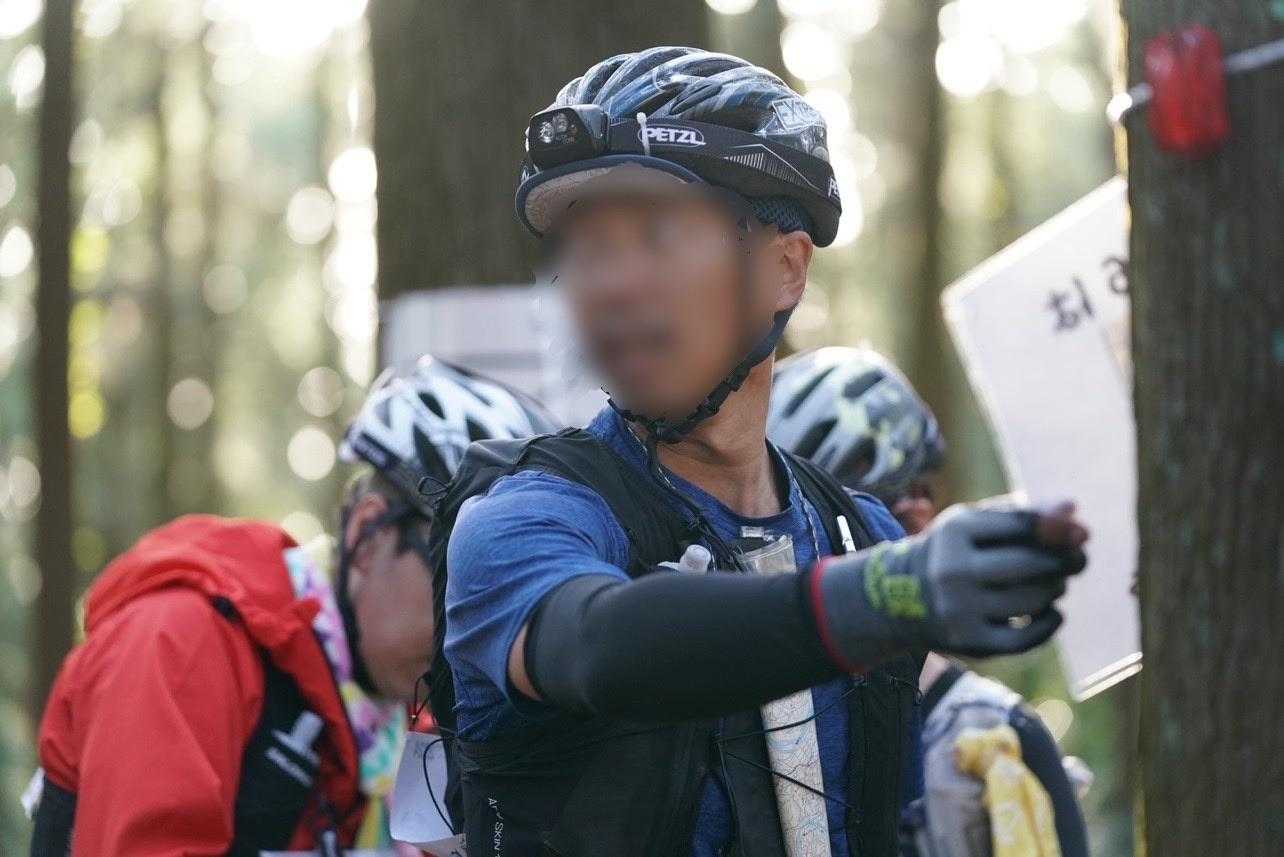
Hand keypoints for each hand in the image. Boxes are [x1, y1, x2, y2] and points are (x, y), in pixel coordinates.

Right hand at [812, 501, 1087, 666]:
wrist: (899, 597)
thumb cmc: (955, 551)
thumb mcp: (977, 523)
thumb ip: (1025, 513)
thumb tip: (1074, 508)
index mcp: (955, 531)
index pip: (1024, 526)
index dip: (1061, 530)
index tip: (1082, 535)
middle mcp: (952, 569)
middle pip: (1030, 563)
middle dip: (1064, 562)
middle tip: (1078, 561)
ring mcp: (959, 609)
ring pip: (1031, 600)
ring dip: (1055, 590)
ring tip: (1055, 584)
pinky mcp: (969, 642)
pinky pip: (1025, 637)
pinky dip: (1049, 624)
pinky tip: (1052, 612)